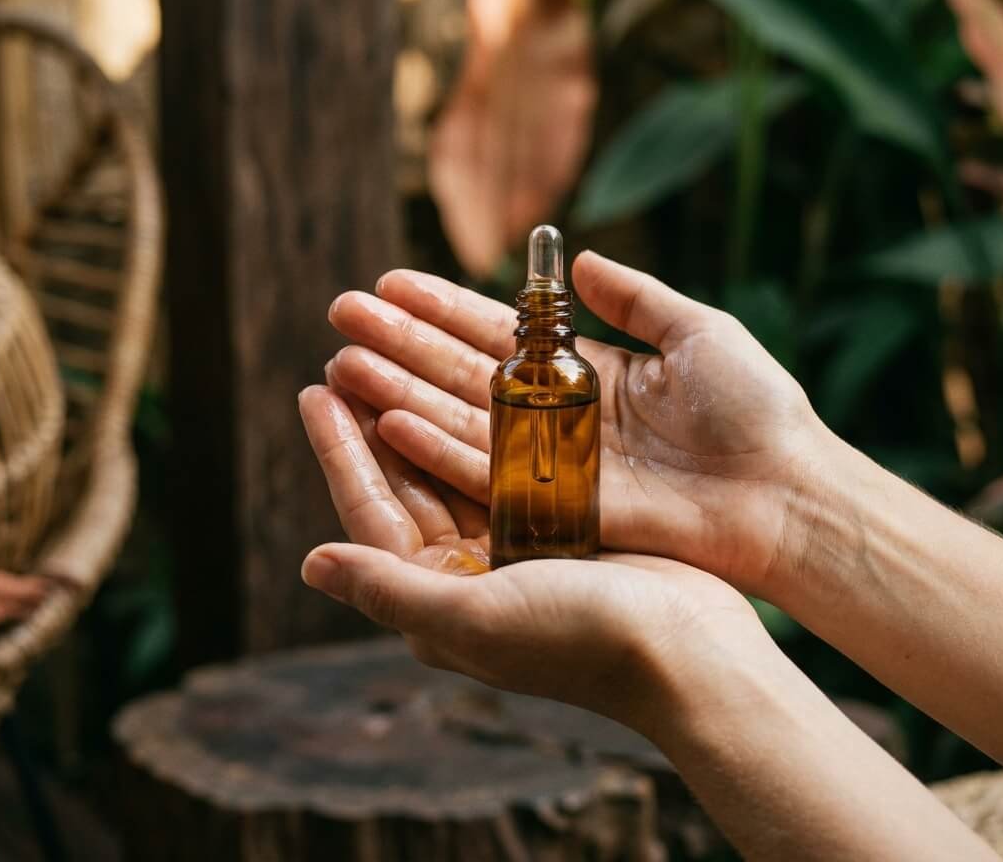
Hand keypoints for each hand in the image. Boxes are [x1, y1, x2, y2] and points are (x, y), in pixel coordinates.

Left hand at [298, 385, 770, 731]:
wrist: (693, 652)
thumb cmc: (584, 641)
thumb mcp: (476, 618)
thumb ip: (391, 591)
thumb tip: (309, 562)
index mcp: (439, 600)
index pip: (372, 513)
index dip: (340, 452)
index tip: (314, 388)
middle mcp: (470, 574)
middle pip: (409, 481)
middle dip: (376, 417)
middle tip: (351, 349)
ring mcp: (518, 548)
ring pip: (455, 462)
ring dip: (424, 406)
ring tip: (400, 351)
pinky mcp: (564, 525)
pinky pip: (508, 460)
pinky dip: (487, 419)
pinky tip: (474, 376)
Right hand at [324, 252, 821, 594]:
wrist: (786, 488)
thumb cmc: (754, 407)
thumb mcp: (695, 329)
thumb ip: (632, 295)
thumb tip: (574, 256)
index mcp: (586, 373)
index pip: (496, 334)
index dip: (442, 308)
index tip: (390, 282)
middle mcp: (557, 417)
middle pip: (463, 373)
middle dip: (403, 343)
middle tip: (342, 313)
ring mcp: (552, 463)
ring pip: (460, 421)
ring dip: (402, 390)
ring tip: (344, 360)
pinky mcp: (558, 507)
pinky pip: (486, 475)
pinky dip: (437, 448)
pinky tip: (390, 419)